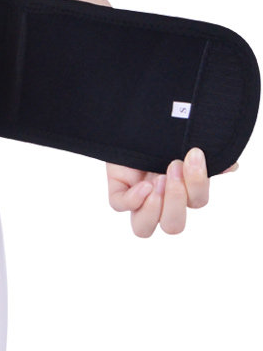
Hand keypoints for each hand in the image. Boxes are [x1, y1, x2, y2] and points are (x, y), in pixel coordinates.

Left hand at [106, 148, 239, 236]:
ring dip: (155, 208)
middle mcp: (160, 201)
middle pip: (173, 225)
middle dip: (177, 199)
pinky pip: (119, 206)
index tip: (193, 155)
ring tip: (157, 180)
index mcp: (182, 192)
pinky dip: (132, 199)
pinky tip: (143, 184)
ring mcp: (137, 199)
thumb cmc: (164, 136)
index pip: (197, 202)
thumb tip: (230, 166)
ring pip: (143, 228)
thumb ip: (209, 157)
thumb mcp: (185, 144)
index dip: (197, 184)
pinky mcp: (118, 189)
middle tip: (173, 168)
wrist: (135, 122)